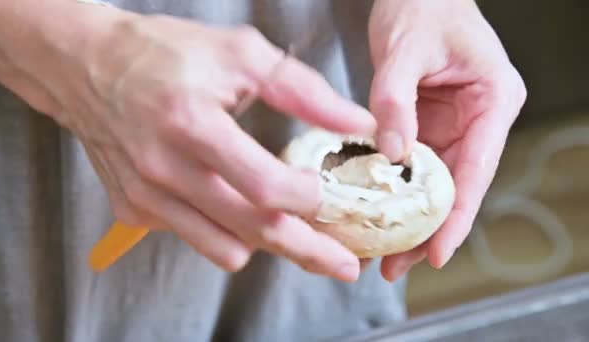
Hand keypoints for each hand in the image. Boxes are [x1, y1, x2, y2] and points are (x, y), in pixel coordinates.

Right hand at [0, 4, 377, 280]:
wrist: (87, 65)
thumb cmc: (162, 53)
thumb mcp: (239, 53)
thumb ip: (303, 90)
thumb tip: (356, 122)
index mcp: (192, 124)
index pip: (262, 186)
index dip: (306, 199)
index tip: (329, 194)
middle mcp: (164, 169)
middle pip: (250, 231)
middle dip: (307, 251)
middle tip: (343, 263)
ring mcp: (146, 196)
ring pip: (224, 249)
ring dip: (262, 240)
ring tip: (283, 220)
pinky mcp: (134, 210)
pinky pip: (195, 237)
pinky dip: (222, 228)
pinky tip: (229, 201)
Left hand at [367, 0, 526, 280]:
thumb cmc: (421, 6)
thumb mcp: (403, 50)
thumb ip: (394, 101)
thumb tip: (391, 154)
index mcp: (493, 100)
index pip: (476, 169)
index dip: (456, 217)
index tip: (436, 253)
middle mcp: (479, 119)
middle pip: (456, 187)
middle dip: (427, 230)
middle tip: (396, 265)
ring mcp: (454, 125)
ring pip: (434, 183)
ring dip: (408, 218)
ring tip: (382, 254)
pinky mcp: (429, 125)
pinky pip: (413, 166)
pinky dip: (394, 191)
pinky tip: (374, 214)